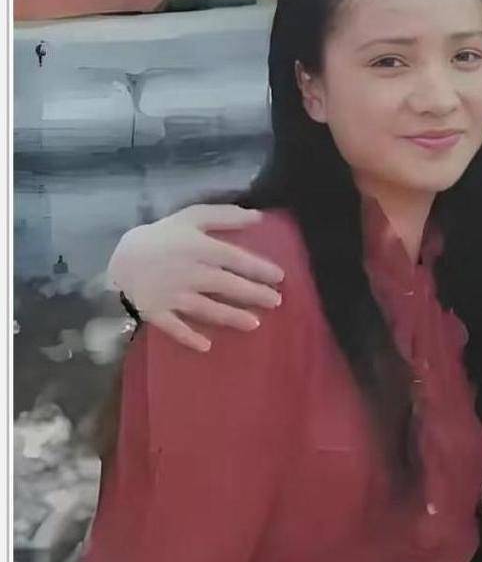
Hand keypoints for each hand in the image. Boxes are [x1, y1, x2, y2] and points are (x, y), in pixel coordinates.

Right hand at [107, 204, 284, 351]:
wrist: (122, 257)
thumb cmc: (164, 236)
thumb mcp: (192, 217)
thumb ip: (224, 216)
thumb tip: (258, 217)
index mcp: (198, 248)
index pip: (234, 259)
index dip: (258, 268)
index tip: (280, 276)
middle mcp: (188, 272)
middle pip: (225, 285)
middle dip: (253, 295)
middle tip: (276, 301)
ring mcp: (171, 295)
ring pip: (205, 308)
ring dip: (230, 317)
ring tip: (255, 324)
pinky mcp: (156, 312)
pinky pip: (173, 327)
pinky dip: (188, 337)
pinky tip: (206, 346)